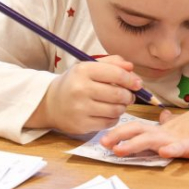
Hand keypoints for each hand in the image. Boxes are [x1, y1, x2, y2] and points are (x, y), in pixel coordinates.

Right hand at [26, 56, 141, 133]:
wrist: (51, 103)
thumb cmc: (75, 83)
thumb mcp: (89, 67)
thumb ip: (111, 63)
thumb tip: (131, 68)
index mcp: (83, 70)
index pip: (116, 74)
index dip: (131, 79)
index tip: (138, 84)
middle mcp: (80, 88)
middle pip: (118, 94)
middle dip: (129, 95)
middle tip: (129, 96)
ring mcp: (80, 108)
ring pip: (116, 110)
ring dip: (122, 107)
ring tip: (118, 104)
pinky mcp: (82, 124)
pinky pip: (109, 122)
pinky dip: (114, 118)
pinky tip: (108, 113)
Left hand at [98, 101, 188, 158]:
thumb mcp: (181, 125)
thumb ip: (168, 124)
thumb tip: (161, 118)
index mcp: (161, 130)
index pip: (136, 128)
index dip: (119, 132)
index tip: (103, 138)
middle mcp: (165, 133)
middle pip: (138, 130)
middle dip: (119, 136)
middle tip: (103, 143)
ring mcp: (178, 138)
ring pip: (152, 139)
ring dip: (135, 144)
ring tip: (120, 149)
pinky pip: (182, 147)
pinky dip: (172, 149)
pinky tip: (163, 152)